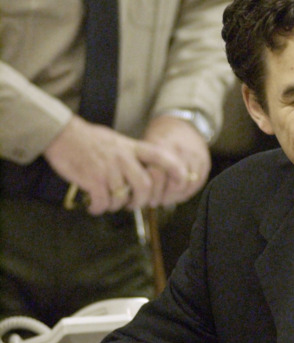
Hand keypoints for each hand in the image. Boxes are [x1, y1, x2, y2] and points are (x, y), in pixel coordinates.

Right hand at [43, 116, 168, 213]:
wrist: (62, 133)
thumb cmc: (92, 140)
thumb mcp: (119, 142)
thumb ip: (135, 156)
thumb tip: (150, 175)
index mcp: (133, 148)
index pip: (162, 157)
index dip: (177, 171)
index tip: (182, 182)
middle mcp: (124, 158)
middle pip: (146, 186)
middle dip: (142, 202)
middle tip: (134, 205)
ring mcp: (108, 168)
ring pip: (124, 197)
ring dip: (117, 206)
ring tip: (110, 203)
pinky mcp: (92, 179)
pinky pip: (103, 202)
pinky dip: (99, 208)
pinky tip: (95, 206)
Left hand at [142, 115, 210, 206]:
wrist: (184, 123)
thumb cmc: (160, 137)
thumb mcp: (147, 145)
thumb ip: (142, 165)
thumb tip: (133, 192)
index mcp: (164, 145)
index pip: (158, 174)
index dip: (151, 190)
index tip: (143, 197)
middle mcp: (182, 151)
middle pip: (174, 183)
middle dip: (163, 196)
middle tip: (153, 201)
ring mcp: (196, 157)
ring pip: (187, 186)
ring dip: (175, 197)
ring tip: (164, 200)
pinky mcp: (205, 163)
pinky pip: (197, 184)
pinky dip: (186, 193)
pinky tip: (176, 195)